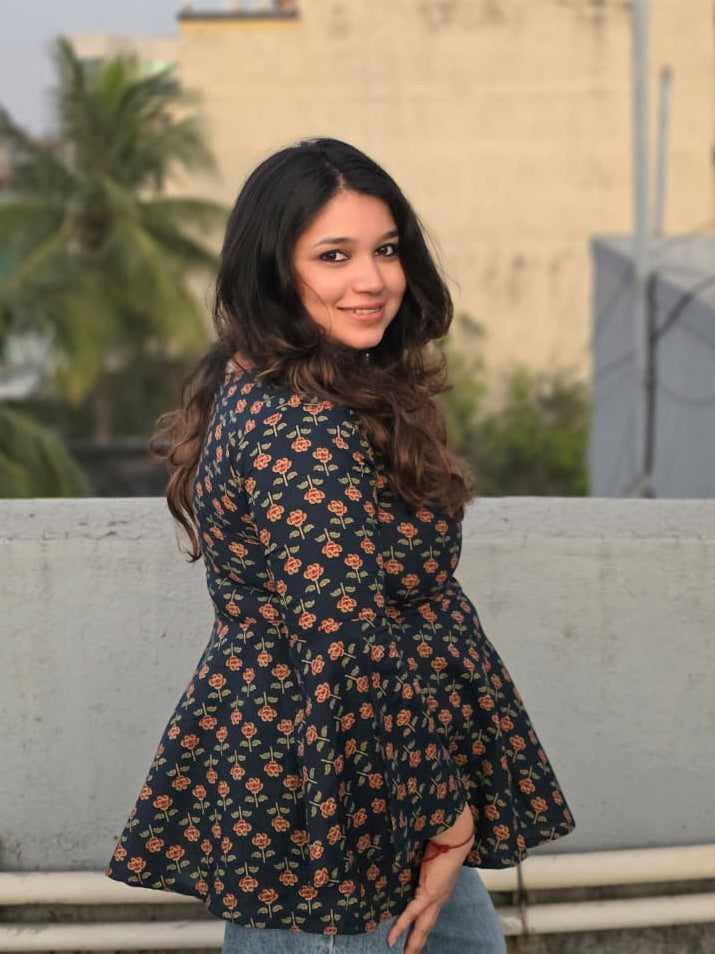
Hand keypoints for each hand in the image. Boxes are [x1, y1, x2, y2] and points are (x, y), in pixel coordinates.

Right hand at [387, 805, 473, 952]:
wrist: (454, 836)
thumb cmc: (442, 841)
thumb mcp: (428, 858)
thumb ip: (419, 865)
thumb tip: (409, 863)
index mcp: (441, 890)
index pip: (428, 913)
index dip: (420, 926)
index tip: (414, 936)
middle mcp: (439, 898)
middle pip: (426, 926)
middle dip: (417, 942)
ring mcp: (435, 897)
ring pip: (422, 926)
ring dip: (413, 943)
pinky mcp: (429, 893)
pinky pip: (412, 913)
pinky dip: (401, 926)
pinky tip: (392, 938)